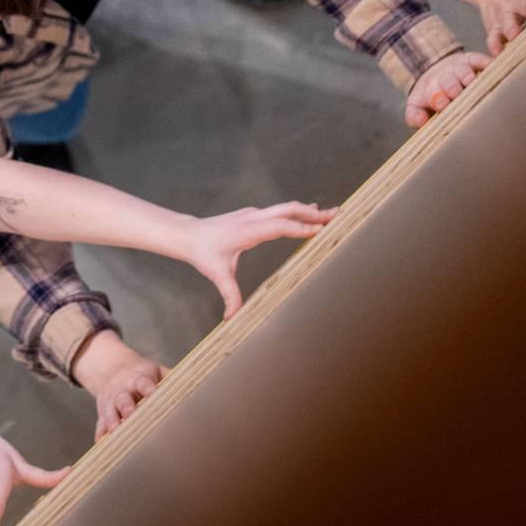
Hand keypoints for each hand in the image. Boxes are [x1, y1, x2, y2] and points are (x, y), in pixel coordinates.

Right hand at [70, 331, 165, 440]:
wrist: (110, 369)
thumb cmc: (142, 375)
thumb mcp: (156, 370)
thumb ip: (174, 379)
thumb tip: (203, 386)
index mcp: (138, 378)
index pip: (144, 382)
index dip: (149, 389)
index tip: (154, 395)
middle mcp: (122, 390)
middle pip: (123, 398)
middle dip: (127, 407)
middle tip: (131, 415)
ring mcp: (110, 402)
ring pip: (109, 412)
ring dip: (112, 421)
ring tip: (116, 431)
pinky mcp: (102, 414)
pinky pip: (99, 426)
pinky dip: (101, 436)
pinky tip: (103, 446)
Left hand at [183, 203, 336, 318]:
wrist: (189, 235)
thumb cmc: (203, 253)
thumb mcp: (216, 274)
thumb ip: (229, 295)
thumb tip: (232, 318)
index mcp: (247, 230)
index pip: (278, 226)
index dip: (299, 227)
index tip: (320, 230)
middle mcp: (253, 217)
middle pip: (288, 210)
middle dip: (313, 213)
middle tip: (336, 215)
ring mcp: (254, 214)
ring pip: (286, 207)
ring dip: (308, 210)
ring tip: (330, 214)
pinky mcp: (254, 215)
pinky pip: (280, 210)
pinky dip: (297, 211)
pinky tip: (309, 212)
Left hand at [404, 50, 491, 126]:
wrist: (434, 68)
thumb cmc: (431, 94)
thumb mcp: (417, 106)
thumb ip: (414, 116)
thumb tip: (422, 121)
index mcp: (432, 91)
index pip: (433, 96)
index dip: (438, 100)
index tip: (442, 105)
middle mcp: (445, 78)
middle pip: (448, 82)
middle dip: (452, 88)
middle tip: (457, 94)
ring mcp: (458, 68)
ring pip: (462, 71)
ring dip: (467, 75)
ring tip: (472, 81)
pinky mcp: (471, 59)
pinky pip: (477, 58)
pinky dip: (484, 61)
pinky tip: (491, 65)